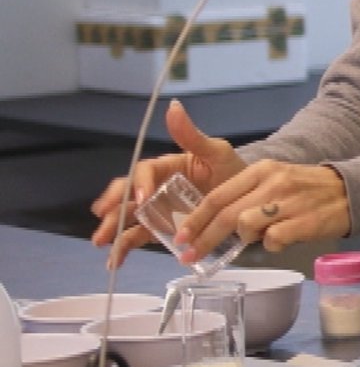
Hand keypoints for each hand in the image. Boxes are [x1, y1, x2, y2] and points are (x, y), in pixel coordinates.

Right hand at [90, 99, 247, 266]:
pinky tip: (115, 259)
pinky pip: (139, 236)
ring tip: (103, 244)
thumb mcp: (216, 151)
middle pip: (127, 194)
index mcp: (166, 167)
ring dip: (114, 230)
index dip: (140, 182)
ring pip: (128, 217)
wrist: (248, 196)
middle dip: (113, 206)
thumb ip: (192, 135)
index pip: (144, 170)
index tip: (143, 197)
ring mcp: (157, 209)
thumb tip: (173, 107)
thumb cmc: (231, 169)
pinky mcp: (161, 228)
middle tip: (103, 217)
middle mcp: (156, 188)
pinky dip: (125, 247)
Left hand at [180, 159, 353, 259]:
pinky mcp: (304, 222)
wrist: (351, 190)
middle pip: (226, 215)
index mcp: (261, 170)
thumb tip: (213, 224)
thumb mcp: (274, 179)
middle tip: (189, 257)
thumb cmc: (306, 189)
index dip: (195, 220)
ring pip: (246, 226)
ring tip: (256, 238)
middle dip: (203, 239)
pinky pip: (273, 241)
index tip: (181, 238)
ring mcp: (289, 202)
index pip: (217, 196)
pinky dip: (272, 245)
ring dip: (244, 239)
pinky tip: (282, 240)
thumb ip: (246, 196)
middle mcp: (273, 183)